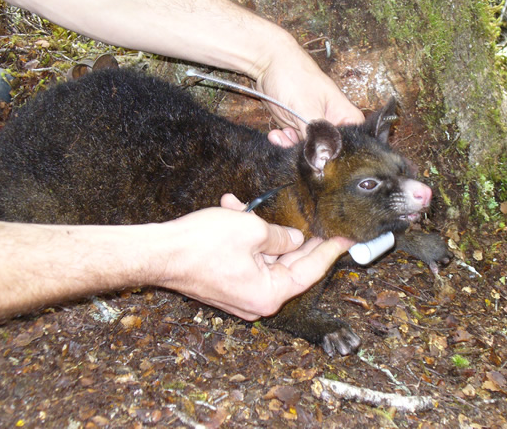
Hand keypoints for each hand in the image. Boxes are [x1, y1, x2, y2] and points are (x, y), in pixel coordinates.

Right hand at [154, 197, 351, 320]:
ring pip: (266, 258)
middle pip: (289, 266)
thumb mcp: (252, 230)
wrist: (158, 253)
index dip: (330, 249)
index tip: (347, 237)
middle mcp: (257, 300)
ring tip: (263, 206)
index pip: (311, 270)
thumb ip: (281, 236)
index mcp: (270, 294)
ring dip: (266, 231)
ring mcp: (239, 294)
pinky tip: (235, 208)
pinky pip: (246, 259)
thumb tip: (295, 239)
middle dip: (299, 238)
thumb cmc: (202, 244)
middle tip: (320, 219)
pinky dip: (245, 237)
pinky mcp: (225, 283)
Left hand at [254, 40, 364, 146]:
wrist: (267, 63)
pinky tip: (276, 134)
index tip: (319, 157)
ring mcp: (314, 126)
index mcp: (345, 116)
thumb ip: (316, 135)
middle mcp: (332, 123)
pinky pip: (294, 143)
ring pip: (308, 149)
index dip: (335, 154)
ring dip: (293, 147)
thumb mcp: (307, 108)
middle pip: (327, 151)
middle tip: (295, 141)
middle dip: (309, 152)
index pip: (352, 144)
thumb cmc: (294, 76)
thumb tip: (321, 161)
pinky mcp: (298, 127)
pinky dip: (284, 142)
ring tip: (283, 134)